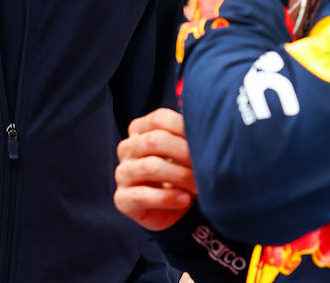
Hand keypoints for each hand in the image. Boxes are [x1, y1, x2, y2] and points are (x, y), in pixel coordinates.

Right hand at [114, 108, 195, 231]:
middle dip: (185, 153)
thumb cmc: (177, 174)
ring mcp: (122, 173)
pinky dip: (168, 198)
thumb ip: (187, 138)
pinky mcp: (122, 199)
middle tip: (207, 165)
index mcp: (139, 130)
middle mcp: (127, 148)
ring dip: (180, 176)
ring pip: (150, 167)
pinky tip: (185, 200)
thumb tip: (207, 130)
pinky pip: (143, 195)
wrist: (170, 210)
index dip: (183, 127)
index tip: (206, 139)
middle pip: (155, 140)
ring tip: (199, 186)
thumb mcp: (181, 153)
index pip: (159, 118)